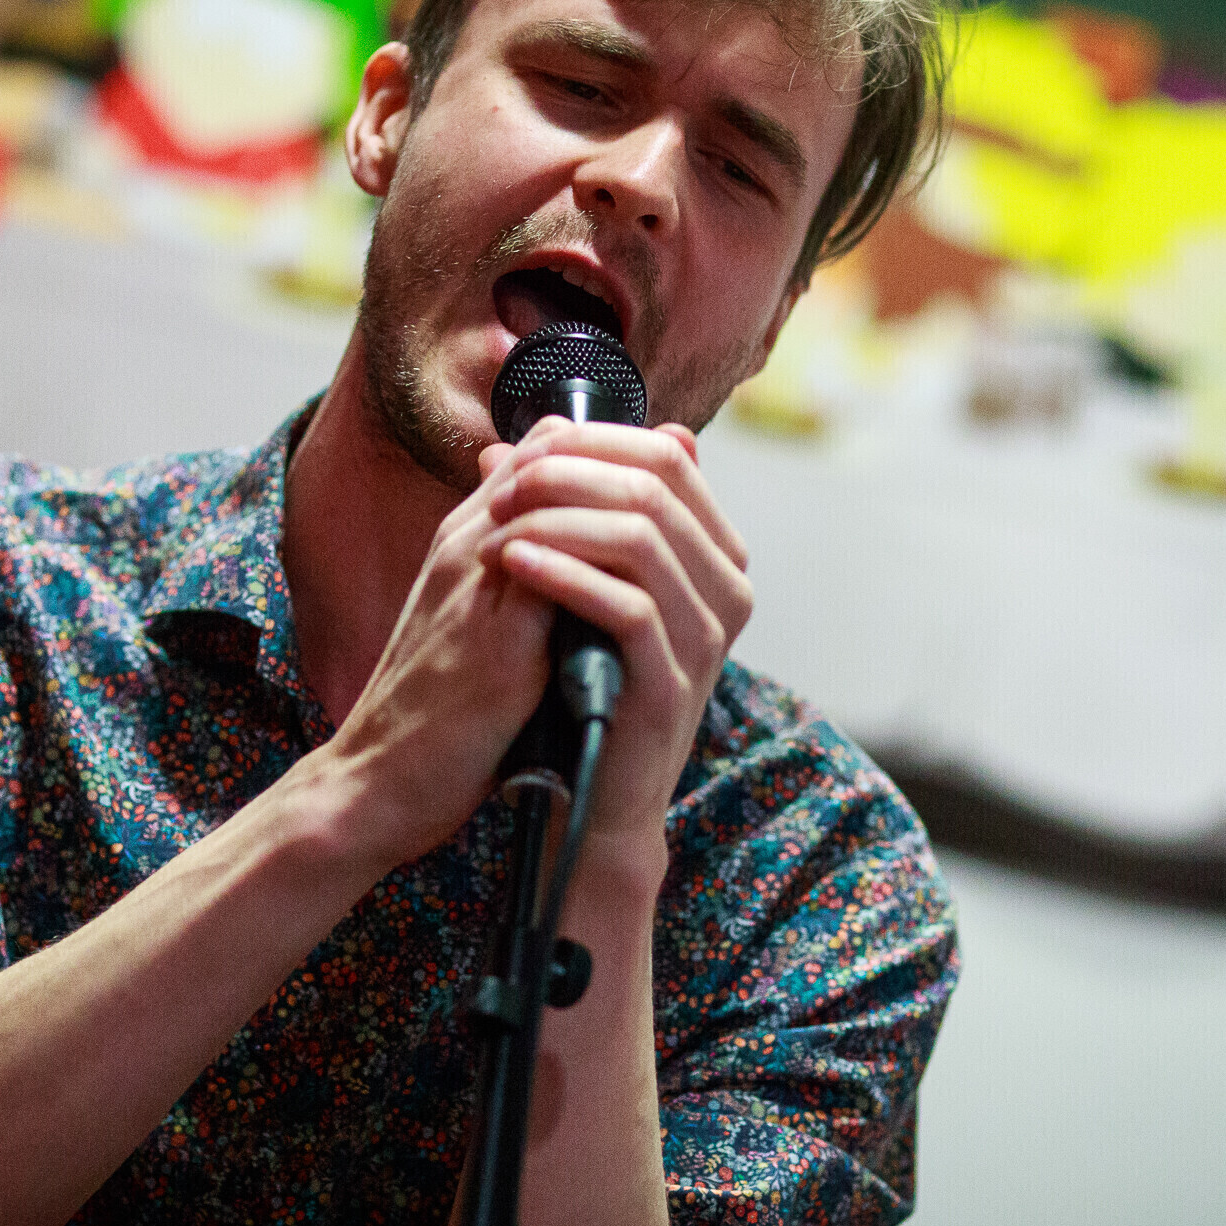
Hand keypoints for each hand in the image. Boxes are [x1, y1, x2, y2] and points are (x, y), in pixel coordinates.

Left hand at [477, 417, 752, 898]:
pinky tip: (514, 563)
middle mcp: (726, 589)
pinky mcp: (674, 682)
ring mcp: (707, 637)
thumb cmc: (582, 683)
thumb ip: (571, 508)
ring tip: (498, 522)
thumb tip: (533, 430)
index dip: (591, 439)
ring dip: (558, 518)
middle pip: (655, 485)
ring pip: (641, 536)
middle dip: (570, 472)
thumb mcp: (579, 582)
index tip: (523, 450)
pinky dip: (565, 573)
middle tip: (502, 484)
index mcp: (714, 556)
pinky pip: (627, 604)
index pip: (667, 456)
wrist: (592, 795)